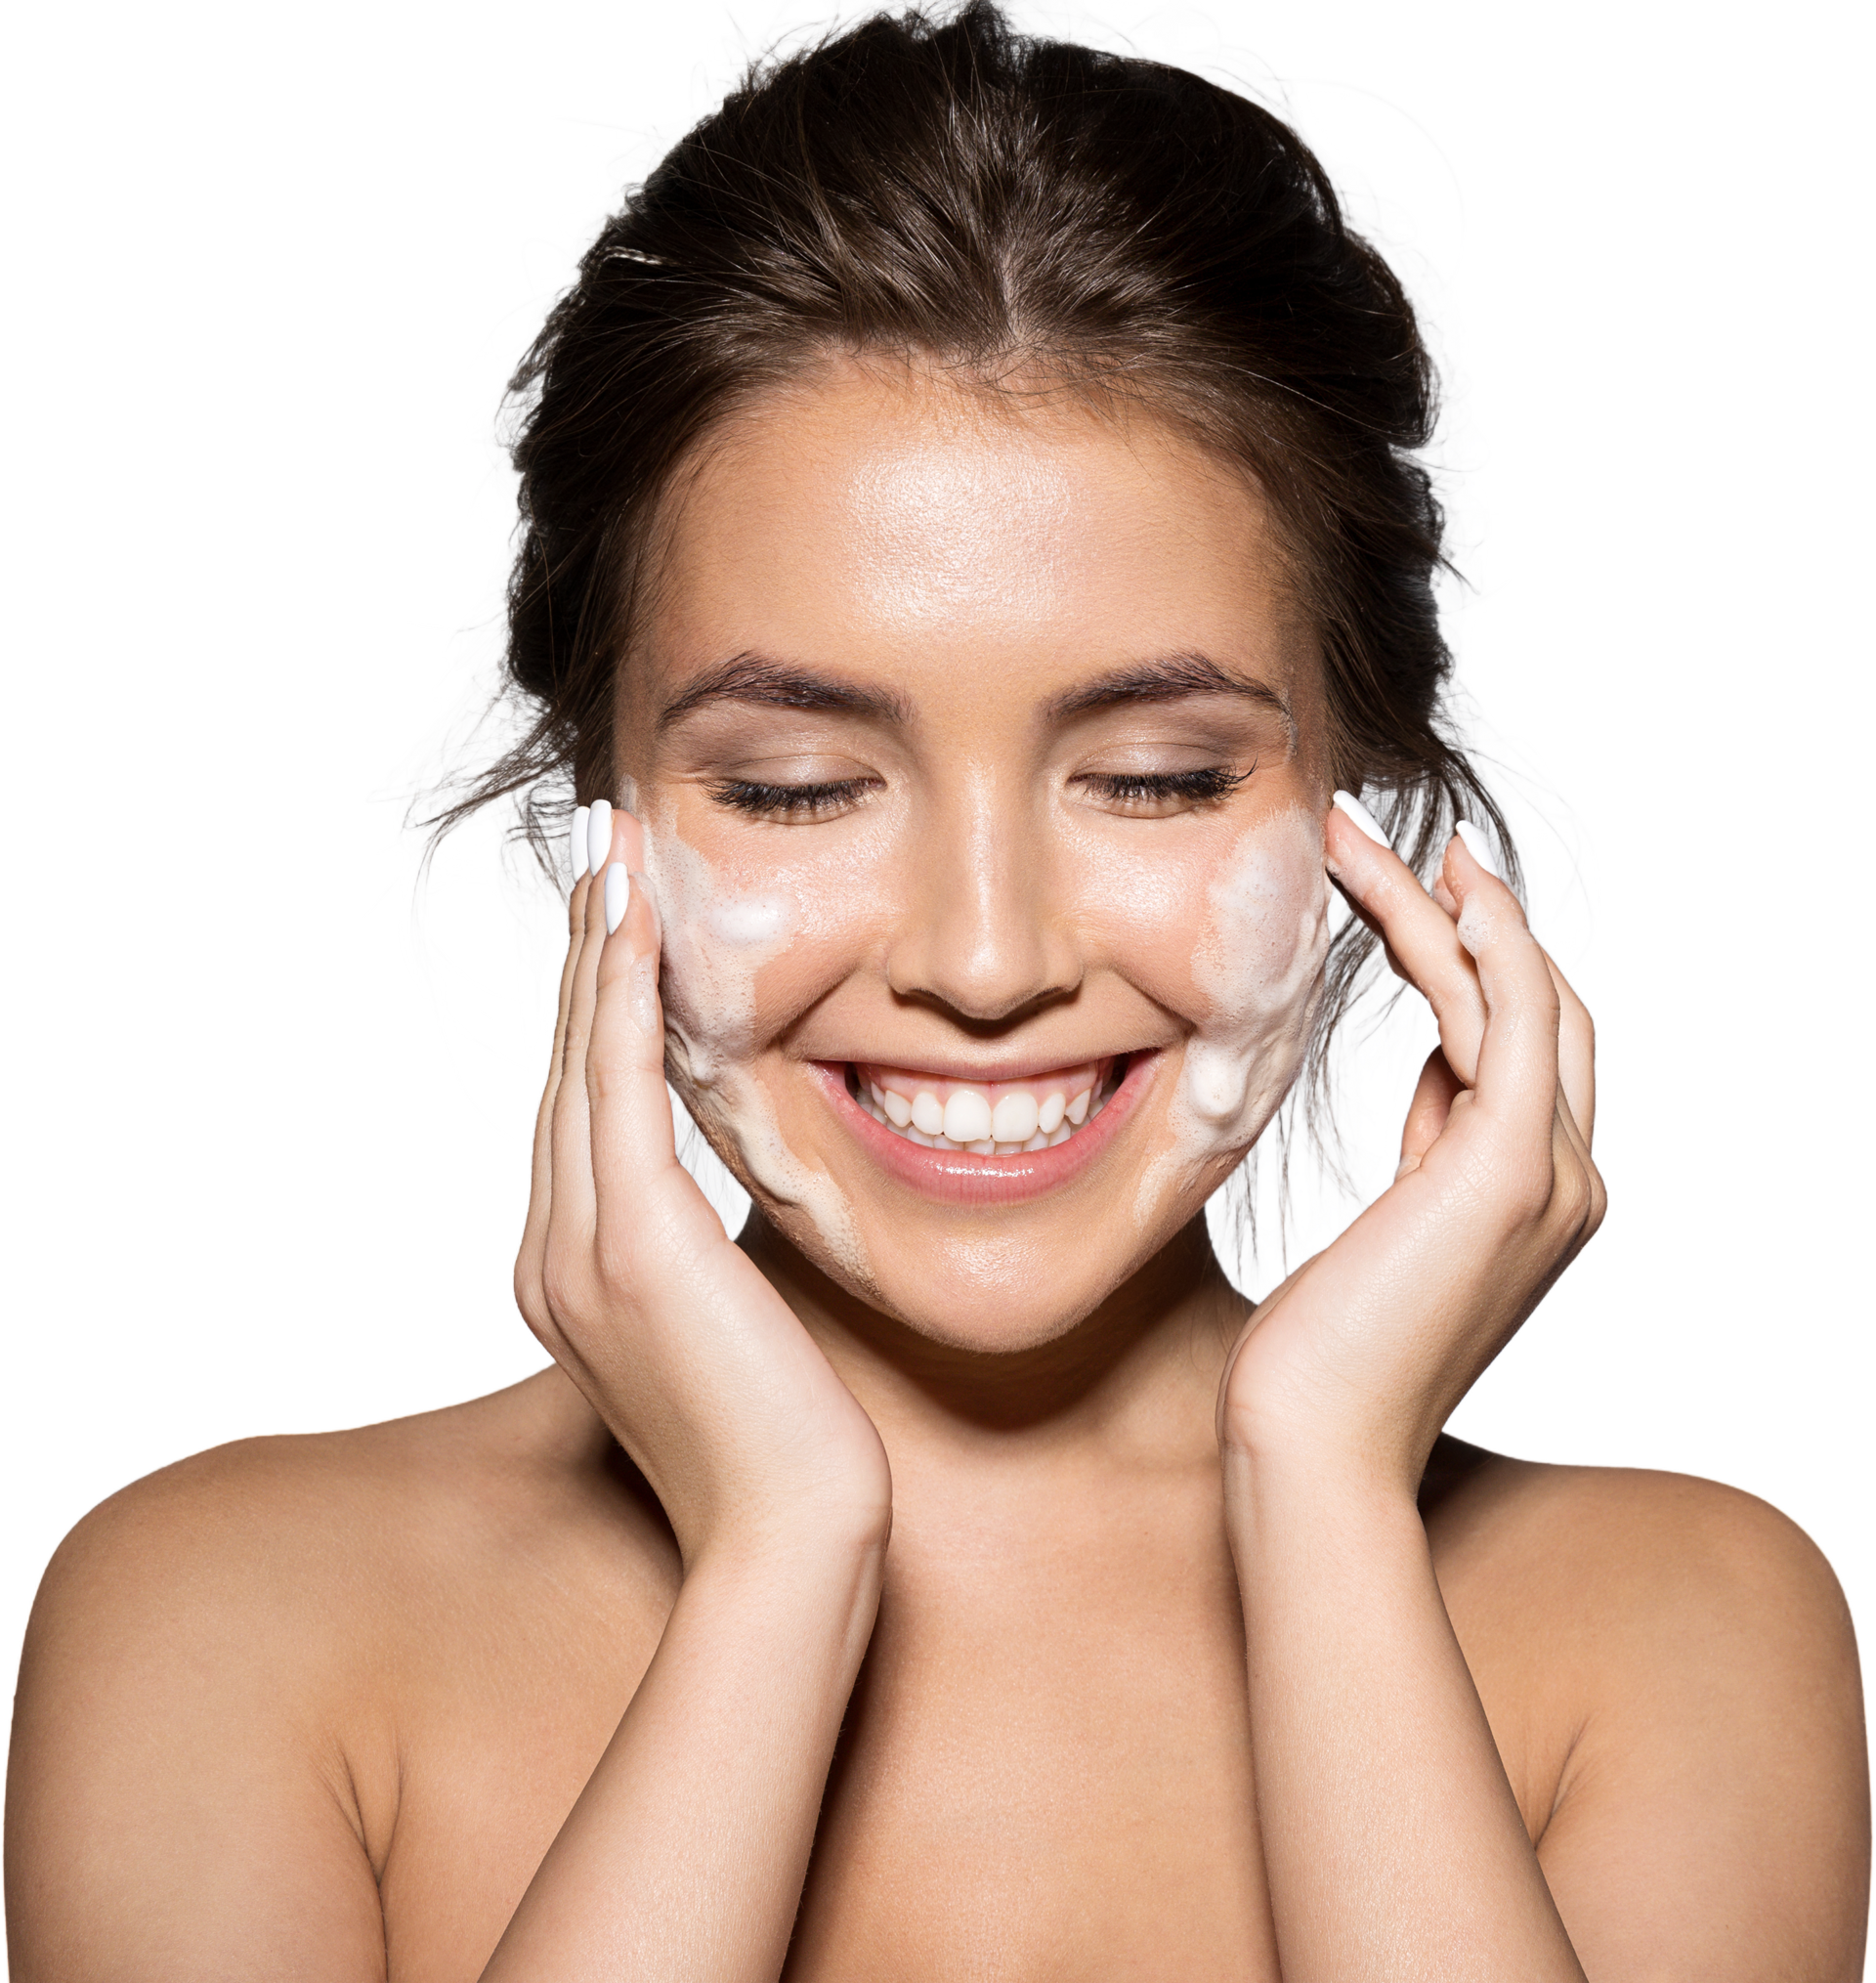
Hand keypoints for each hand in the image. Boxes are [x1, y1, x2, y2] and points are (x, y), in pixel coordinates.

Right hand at [511, 807, 892, 1567]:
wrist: (786, 1541)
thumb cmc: (776, 1449)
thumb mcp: (718, 1335)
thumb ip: (698, 1264)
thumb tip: (724, 1215)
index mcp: (568, 1278)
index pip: (582, 1114)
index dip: (597, 1008)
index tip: (618, 920)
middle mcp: (553, 1256)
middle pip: (569, 1071)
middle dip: (588, 951)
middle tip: (601, 845)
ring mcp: (580, 1251)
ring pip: (586, 1063)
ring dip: (600, 946)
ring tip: (611, 848)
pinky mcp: (635, 1244)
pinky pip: (623, 1089)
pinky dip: (626, 996)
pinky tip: (634, 921)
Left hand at [1217, 805, 1606, 1491]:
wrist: (1313, 1450)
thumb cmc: (1323, 1358)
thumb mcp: (1388, 1234)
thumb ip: (1432, 1156)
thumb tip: (1437, 1086)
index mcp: (1536, 1195)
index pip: (1521, 1046)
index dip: (1478, 959)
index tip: (1416, 893)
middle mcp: (1568, 1181)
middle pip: (1537, 1006)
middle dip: (1468, 913)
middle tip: (1389, 836)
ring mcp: (1554, 1177)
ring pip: (1516, 997)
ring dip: (1441, 905)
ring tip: (1356, 837)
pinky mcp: (1512, 1171)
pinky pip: (1517, 1021)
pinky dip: (1486, 944)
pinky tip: (1439, 885)